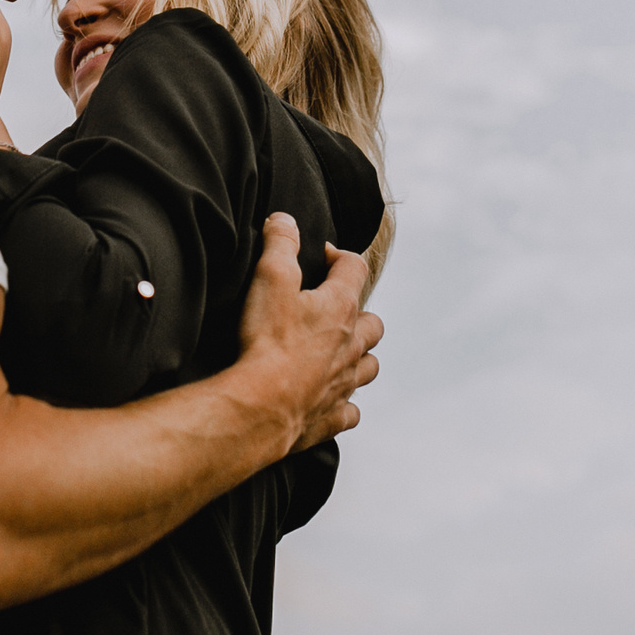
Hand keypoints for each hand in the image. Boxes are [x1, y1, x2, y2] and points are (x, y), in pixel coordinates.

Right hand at [232, 214, 382, 452]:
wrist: (262, 405)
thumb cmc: (268, 342)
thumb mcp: (270, 278)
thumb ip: (279, 244)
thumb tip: (284, 220)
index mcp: (340, 307)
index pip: (355, 268)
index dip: (339, 257)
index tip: (322, 256)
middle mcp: (351, 345)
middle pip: (373, 323)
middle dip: (359, 312)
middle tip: (334, 310)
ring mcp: (344, 382)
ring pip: (369, 366)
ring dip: (360, 357)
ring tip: (340, 353)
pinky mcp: (331, 415)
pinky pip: (350, 410)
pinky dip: (344, 403)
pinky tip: (330, 399)